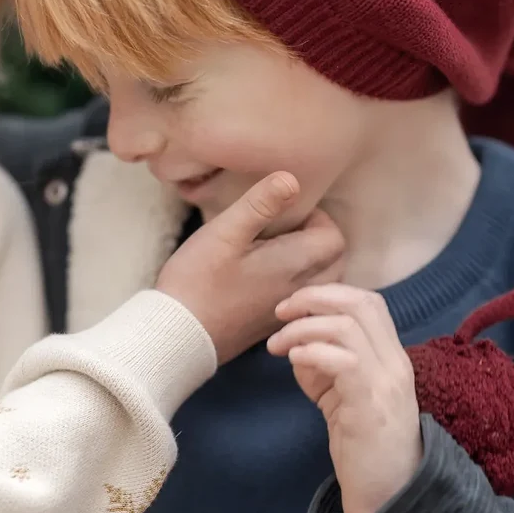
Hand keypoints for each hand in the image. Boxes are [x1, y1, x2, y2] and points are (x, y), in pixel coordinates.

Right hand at [156, 173, 343, 364]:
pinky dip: (298, 283)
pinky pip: (304, 299)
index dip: (316, 218)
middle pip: (334, 260)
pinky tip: (266, 277)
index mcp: (294, 265)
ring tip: (277, 250)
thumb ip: (261, 203)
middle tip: (284, 229)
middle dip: (318, 238)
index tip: (286, 213)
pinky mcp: (274, 325)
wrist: (179, 335)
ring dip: (310, 262)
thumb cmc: (198, 281)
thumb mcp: (225, 232)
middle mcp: (300, 290)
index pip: (334, 236)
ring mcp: (289, 310)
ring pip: (322, 281)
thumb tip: (292, 177)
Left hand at [267, 283, 422, 512]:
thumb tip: (296, 346)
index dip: (328, 293)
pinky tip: (293, 360)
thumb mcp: (341, 397)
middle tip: (280, 313)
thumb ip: (323, 367)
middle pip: (360, 303)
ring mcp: (386, 383)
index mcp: (391, 358)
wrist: (387, 496)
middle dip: (313, 298)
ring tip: (277, 346)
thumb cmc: (364, 448)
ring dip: (303, 328)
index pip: (369, 302)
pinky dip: (312, 351)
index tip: (292, 308)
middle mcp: (395, 364)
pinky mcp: (370, 406)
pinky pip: (344, 361)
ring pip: (347, 327)